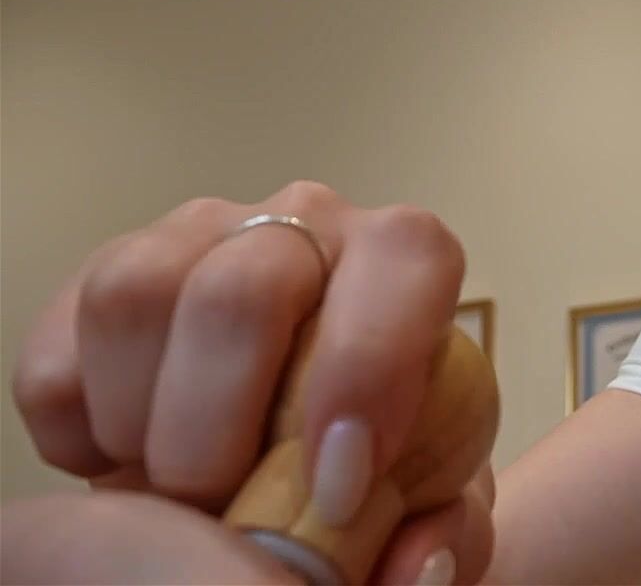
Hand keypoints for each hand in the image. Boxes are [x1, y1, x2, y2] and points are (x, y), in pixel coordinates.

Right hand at [9, 180, 490, 583]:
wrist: (300, 458)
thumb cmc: (381, 459)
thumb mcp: (435, 500)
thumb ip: (448, 531)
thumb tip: (416, 564)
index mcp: (401, 257)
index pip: (402, 256)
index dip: (369, 369)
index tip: (338, 489)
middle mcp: (298, 223)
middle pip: (241, 289)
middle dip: (223, 427)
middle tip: (232, 507)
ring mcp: (191, 239)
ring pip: (134, 298)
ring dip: (148, 426)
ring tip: (183, 488)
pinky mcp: (94, 284)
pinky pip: (58, 360)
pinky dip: (83, 438)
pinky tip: (134, 467)